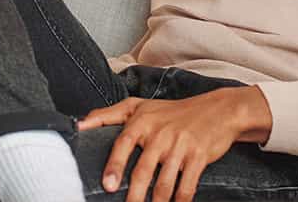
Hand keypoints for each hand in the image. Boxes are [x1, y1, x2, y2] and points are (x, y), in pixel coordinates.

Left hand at [77, 86, 267, 201]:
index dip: (115, 165)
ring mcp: (181, 145)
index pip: (123, 143)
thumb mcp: (139, 106)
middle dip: (134, 195)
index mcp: (143, 121)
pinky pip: (187, 185)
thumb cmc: (172, 111)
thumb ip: (107, 115)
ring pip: (165, 183)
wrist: (218, 110)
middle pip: (143, 169)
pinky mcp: (199, 156)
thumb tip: (79, 125)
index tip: (108, 185)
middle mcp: (161, 133)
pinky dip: (180, 201)